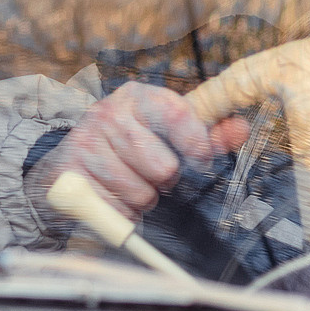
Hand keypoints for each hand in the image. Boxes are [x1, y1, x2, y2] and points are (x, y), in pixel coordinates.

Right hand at [30, 81, 248, 222]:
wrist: (69, 162)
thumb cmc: (128, 145)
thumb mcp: (165, 130)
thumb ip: (207, 132)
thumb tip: (241, 129)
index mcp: (137, 96)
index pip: (179, 116)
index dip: (198, 145)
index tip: (201, 161)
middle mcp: (107, 114)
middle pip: (164, 166)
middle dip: (165, 180)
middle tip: (153, 174)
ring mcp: (85, 144)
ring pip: (141, 193)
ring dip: (143, 199)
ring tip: (131, 184)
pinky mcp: (69, 176)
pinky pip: (116, 211)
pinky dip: (122, 213)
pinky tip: (112, 196)